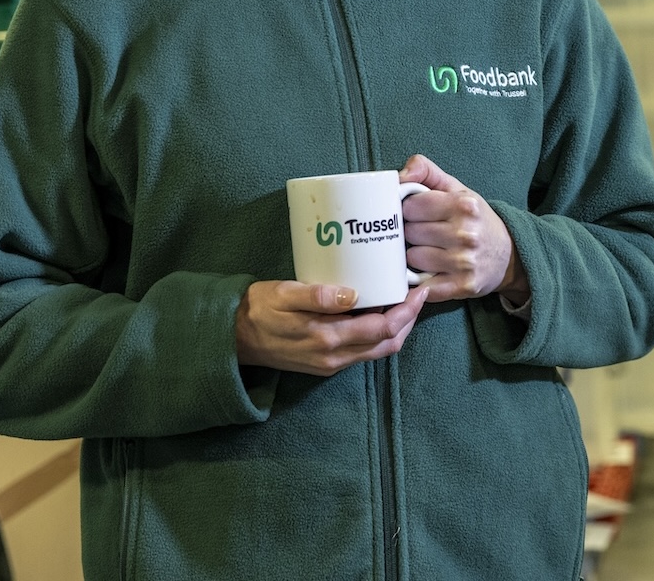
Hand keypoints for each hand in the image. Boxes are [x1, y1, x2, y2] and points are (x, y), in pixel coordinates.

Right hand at [234, 281, 425, 376]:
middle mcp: (334, 357)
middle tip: (419, 294)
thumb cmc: (258, 310)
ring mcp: (331, 363)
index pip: (381, 329)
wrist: (234, 338)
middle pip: (387, 344)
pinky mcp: (327, 363)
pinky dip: (381, 335)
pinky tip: (381, 313)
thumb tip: (352, 293)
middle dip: (409, 320)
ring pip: (379, 351)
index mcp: (326, 338)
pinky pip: (365, 352)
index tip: (418, 291)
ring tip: (405, 302)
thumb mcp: (283, 294)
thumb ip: (316, 295)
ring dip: (398, 329)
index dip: (406, 312)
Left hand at [400, 154, 528, 303]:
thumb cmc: (476, 219)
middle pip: (410, 232)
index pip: (411, 206)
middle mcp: (466, 233)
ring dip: (416, 256)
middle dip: (413, 233)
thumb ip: (427, 171)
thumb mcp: (457, 189)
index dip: (410, 210)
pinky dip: (421, 280)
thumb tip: (400, 175)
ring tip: (432, 251)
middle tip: (427, 233)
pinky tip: (430, 273)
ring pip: (412, 258)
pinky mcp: (462, 286)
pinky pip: (423, 286)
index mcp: (464, 205)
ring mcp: (464, 262)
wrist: (509, 255)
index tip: (419, 214)